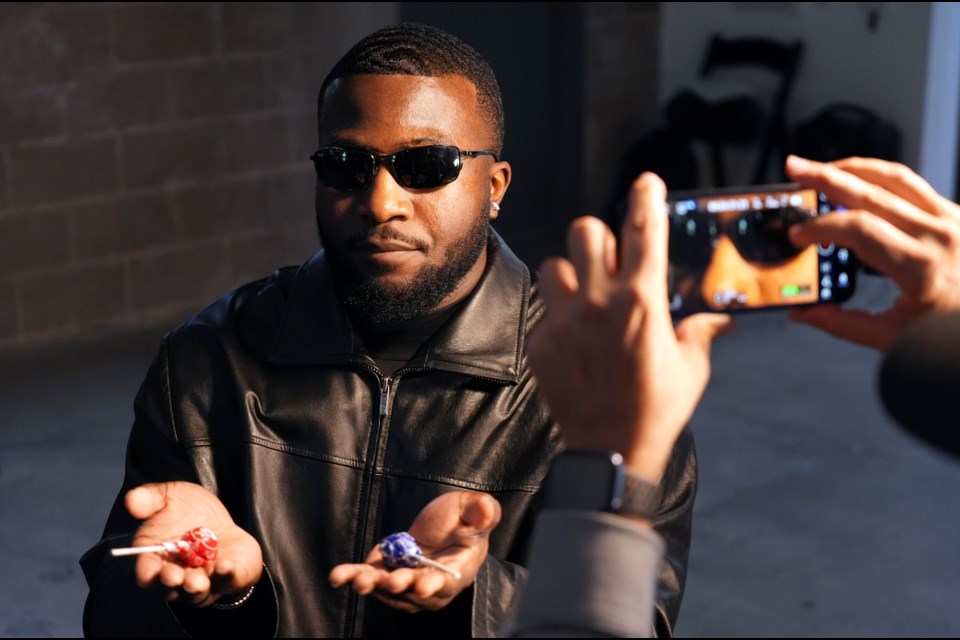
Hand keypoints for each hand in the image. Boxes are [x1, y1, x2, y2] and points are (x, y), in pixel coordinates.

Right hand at [124, 481, 262, 606]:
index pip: (147, 570)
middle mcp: (178, 574)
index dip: (146, 572)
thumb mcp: (169, 496)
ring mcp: (203, 580)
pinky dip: (227, 576)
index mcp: (157, 557)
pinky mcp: (228, 577)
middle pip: (170, 587)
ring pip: (196, 592)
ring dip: (195, 588)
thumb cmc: (187, 508)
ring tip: (196, 582)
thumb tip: (131, 500)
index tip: (147, 573)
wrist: (219, 517)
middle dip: (170, 582)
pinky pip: (228, 581)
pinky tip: (226, 566)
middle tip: (174, 577)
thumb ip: (149, 499)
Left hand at [328, 491, 500, 612]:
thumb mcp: (475, 509)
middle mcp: (430, 584)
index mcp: (457, 570)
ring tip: (357, 580)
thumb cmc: (463, 521)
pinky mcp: (384, 574)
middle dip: (401, 586)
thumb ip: (482, 511)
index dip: (434, 585)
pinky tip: (337, 576)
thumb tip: (485, 511)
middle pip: (413, 591)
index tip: (423, 584)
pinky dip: (352, 577)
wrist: (442, 528)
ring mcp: (404, 583)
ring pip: (387, 589)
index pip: (446, 582)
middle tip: (392, 581)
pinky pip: (367, 579)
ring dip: (372, 586)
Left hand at [526, 173, 732, 481]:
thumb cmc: (656, 411)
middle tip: (609, 260)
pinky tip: (574, 343)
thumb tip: (718, 318)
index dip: (645, 198)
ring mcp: (565, 321)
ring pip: (556, 266)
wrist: (610, 452)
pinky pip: (544, 312)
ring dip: (572, 275)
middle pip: (585, 230)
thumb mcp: (690, 368)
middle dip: (599, 237)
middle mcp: (600, 302)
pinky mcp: (541, 343)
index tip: (645, 185)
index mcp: (642, 301)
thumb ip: (699, 332)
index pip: (644, 230)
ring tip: (585, 299)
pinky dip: (558, 319)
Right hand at [785, 155, 959, 350]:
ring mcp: (950, 220)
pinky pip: (912, 184)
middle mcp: (937, 236)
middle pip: (870, 193)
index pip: (859, 230)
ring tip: (822, 168)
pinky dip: (879, 176)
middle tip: (795, 169)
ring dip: (852, 168)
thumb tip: (804, 313)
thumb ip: (843, 324)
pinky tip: (858, 178)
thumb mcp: (895, 336)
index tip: (798, 235)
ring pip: (893, 177)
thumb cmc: (950, 331)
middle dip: (825, 178)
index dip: (821, 227)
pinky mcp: (955, 214)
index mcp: (920, 268)